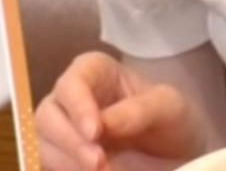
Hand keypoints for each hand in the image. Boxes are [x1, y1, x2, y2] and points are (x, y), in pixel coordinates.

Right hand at [36, 51, 208, 170]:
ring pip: (41, 145)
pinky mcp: (61, 161)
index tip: (95, 132)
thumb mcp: (169, 107)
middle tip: (98, 163)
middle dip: (69, 141)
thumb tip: (105, 123)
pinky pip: (47, 166)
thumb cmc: (171, 119)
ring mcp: (62, 132)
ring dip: (65, 163)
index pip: (73, 82)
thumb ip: (140, 110)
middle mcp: (72, 99)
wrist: (176, 154)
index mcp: (96, 72)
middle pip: (47, 115)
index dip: (78, 106)